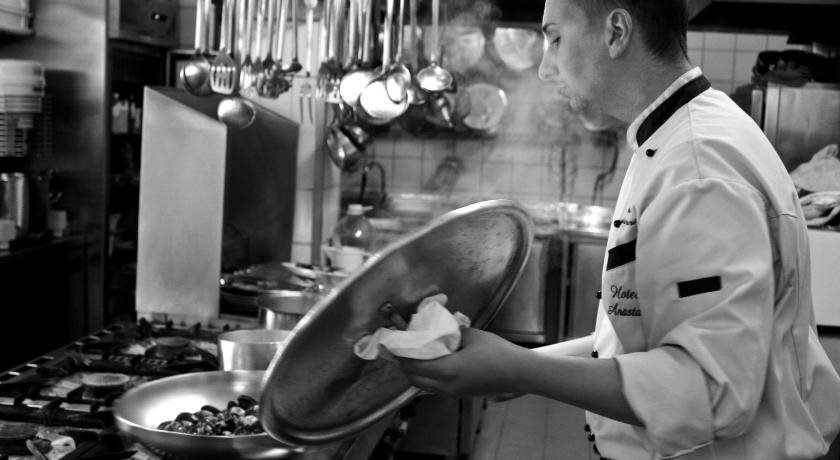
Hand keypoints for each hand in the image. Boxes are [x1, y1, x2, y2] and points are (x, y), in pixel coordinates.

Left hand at [396, 328, 528, 397]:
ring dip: (415, 371)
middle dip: (404, 363)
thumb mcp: (473, 335)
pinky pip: (435, 386)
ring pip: (423, 385)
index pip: (413, 364)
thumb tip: (439, 325)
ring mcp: (454, 392)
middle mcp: (447, 385)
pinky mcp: (460, 394)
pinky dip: (427, 376)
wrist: (521, 373)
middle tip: (401, 346)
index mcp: (448, 370)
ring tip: (413, 353)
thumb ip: (452, 331)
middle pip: (414, 378)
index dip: (401, 353)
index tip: (394, 340)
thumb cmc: (499, 352)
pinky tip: (432, 362)